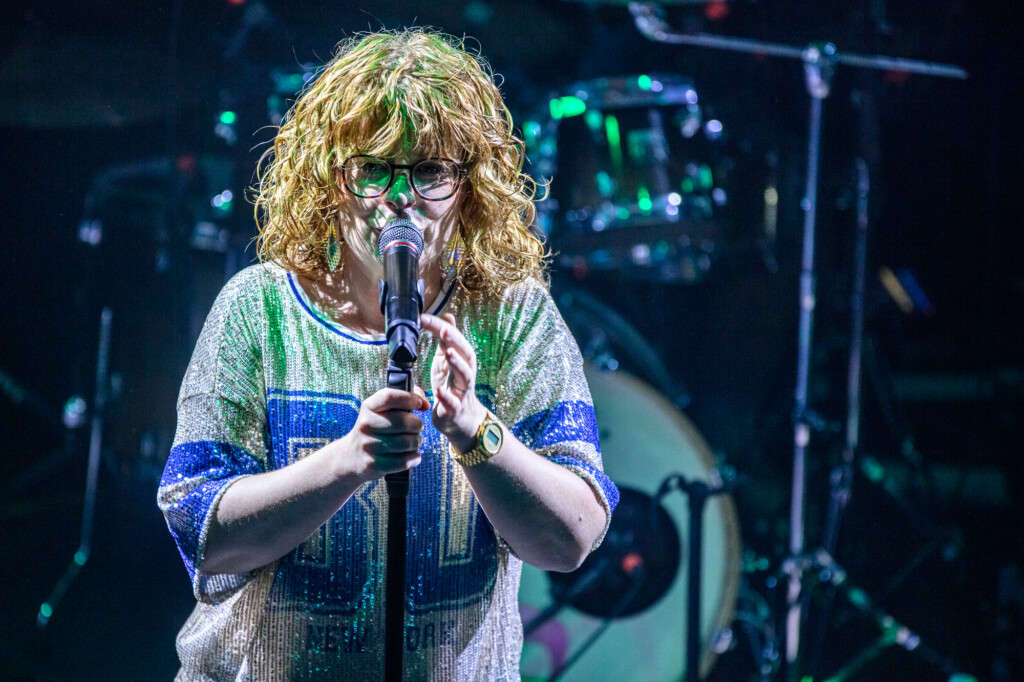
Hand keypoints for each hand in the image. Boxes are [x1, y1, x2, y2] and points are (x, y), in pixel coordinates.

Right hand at [336, 387, 429, 481]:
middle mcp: (366, 425)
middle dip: (418, 425)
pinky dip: (414, 458)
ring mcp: (368, 445)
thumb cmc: (376, 428)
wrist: (352, 456)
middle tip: (417, 428)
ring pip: (407, 442)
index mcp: (369, 407)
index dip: (409, 398)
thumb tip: (425, 404)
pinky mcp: (374, 464)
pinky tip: (413, 455)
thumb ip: (405, 398)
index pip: (390, 397)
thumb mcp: (382, 410)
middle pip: (404, 422)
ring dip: (416, 442)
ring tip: (413, 442)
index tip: (420, 404)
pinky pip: (404, 461)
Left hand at [420, 312, 486, 452]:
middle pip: (466, 354)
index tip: (422, 318)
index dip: (440, 327)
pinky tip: (439, 391)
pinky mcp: (456, 410)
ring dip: (457, 363)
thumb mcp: (448, 361)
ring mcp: (462, 391)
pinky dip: (447, 396)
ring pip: (465, 376)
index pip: (453, 339)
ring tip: (447, 352)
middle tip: (444, 329)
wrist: (461, 420)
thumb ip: (448, 340)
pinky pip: (453, 403)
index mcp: (462, 360)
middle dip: (455, 341)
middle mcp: (465, 373)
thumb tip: (448, 316)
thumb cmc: (452, 387)